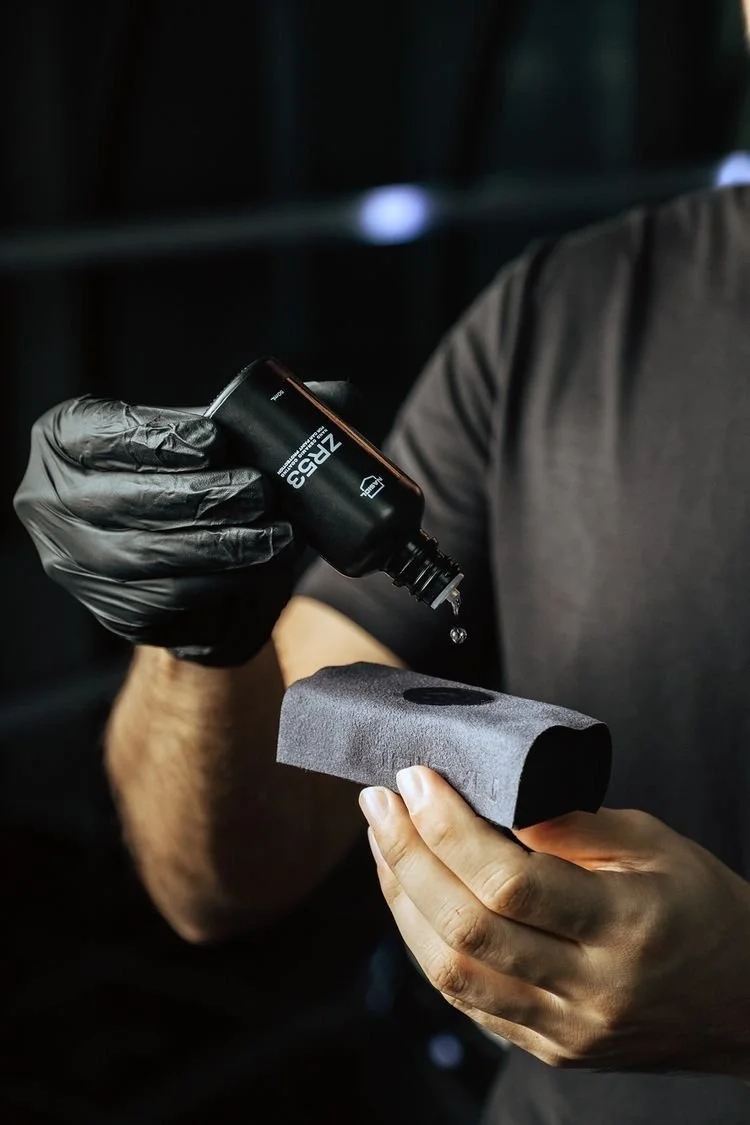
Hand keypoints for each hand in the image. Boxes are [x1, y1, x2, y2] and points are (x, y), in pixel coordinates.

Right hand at [14, 382, 356, 666]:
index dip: (155, 438)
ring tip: (275, 534)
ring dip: (215, 546)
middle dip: (197, 496)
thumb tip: (330, 401)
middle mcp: (49, 501)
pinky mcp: (108, 610)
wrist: (196, 562)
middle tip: (258, 491)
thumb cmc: (206, 481)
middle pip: (121, 500)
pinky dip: (214, 583)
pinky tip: (255, 569)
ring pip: (142, 556)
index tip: (215, 440)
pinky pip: (160, 601)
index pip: (100, 433)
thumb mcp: (216, 437)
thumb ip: (262, 410)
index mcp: (65, 439)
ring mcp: (73, 561)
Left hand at [359, 766, 749, 1076]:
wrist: (743, 1002)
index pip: (511, 882)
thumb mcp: (653, 842)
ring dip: (402, 899)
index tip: (417, 778)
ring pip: (452, 972)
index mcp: (624, 926)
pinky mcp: (547, 1047)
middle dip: (407, 855)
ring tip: (383, 839)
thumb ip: (571, 824)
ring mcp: (565, 1029)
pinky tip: (409, 894)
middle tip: (378, 799)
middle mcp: (590, 989)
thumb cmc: (701, 906)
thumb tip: (489, 797)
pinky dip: (425, 942)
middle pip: (468, 928)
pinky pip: (466, 999)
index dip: (449, 828)